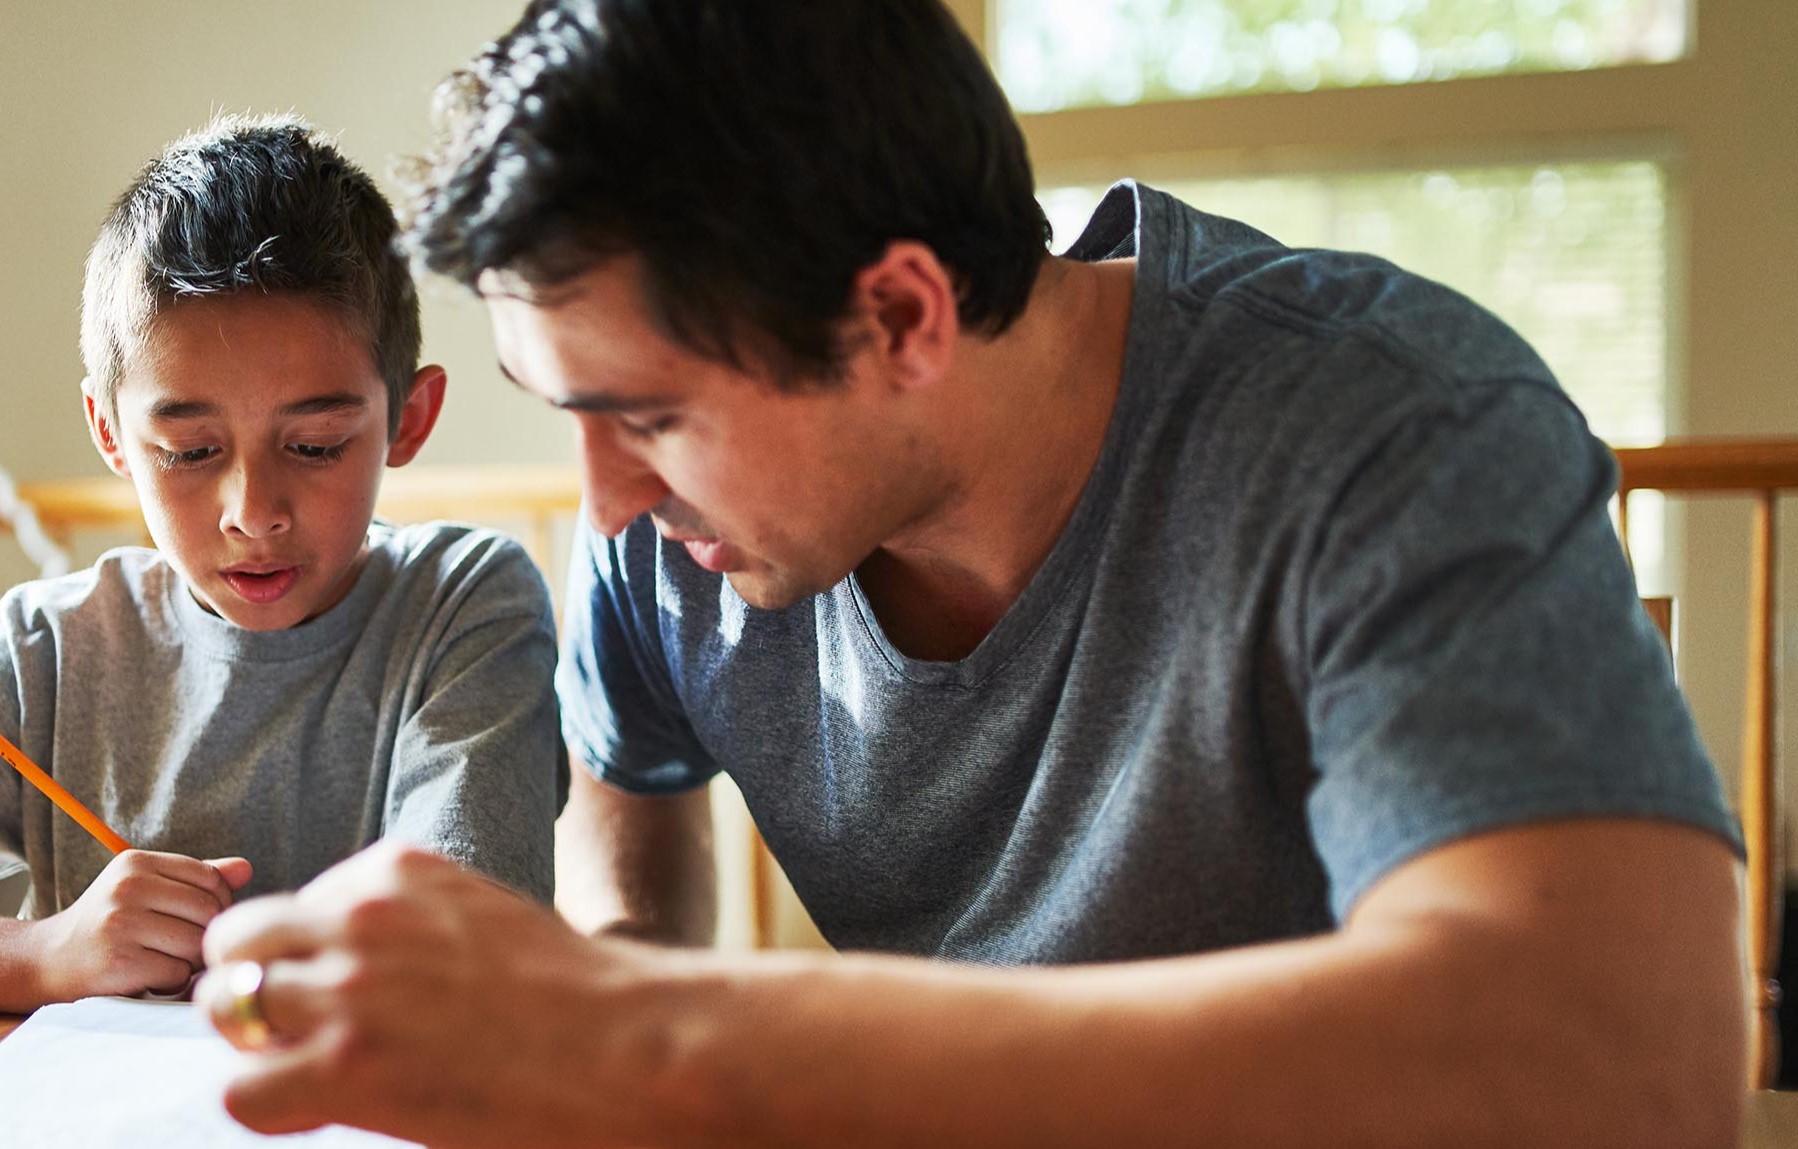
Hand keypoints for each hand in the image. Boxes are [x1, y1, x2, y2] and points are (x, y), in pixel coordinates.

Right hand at [32, 850, 251, 1002]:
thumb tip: (246, 869)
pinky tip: (149, 975)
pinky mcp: (120, 961)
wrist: (52, 959)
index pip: (210, 878)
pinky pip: (178, 973)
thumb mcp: (147, 888)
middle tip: (185, 945)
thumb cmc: (113, 921)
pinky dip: (172, 980)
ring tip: (165, 958)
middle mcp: (128, 888)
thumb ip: (197, 878)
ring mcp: (121, 924)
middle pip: (209, 912)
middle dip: (205, 934)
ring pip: (197, 944)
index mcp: (137, 862)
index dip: (218, 902)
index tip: (199, 919)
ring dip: (190, 960)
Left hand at [197, 840, 671, 1147]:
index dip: (312, 955)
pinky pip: (242, 1087)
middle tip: (300, 1032)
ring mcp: (347, 985)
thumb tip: (366, 974)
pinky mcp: (345, 1062)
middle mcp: (360, 913)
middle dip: (257, 984)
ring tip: (307, 1072)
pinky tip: (324, 1109)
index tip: (352, 992)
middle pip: (239, 938)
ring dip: (256, 1041)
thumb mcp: (482, 918)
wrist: (624, 1042)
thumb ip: (416, 926)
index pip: (300, 902)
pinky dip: (268, 1104)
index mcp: (398, 868)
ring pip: (226, 1003)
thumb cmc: (574, 993)